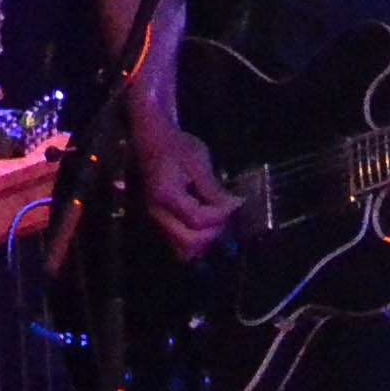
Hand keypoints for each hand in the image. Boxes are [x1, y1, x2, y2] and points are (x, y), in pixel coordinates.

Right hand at [130, 104, 241, 256]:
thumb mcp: (198, 161)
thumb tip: (233, 207)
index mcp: (166, 195)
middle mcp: (157, 214)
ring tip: (219, 221)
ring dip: (205, 240)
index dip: (222, 215)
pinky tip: (209, 225)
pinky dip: (196, 242)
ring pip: (182, 250)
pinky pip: (179, 245)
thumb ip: (213, 188)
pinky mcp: (161, 223)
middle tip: (227, 213)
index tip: (236, 201)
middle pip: (189, 242)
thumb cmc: (176, 146)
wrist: (153, 140)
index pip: (198, 220)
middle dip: (213, 232)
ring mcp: (157, 221)